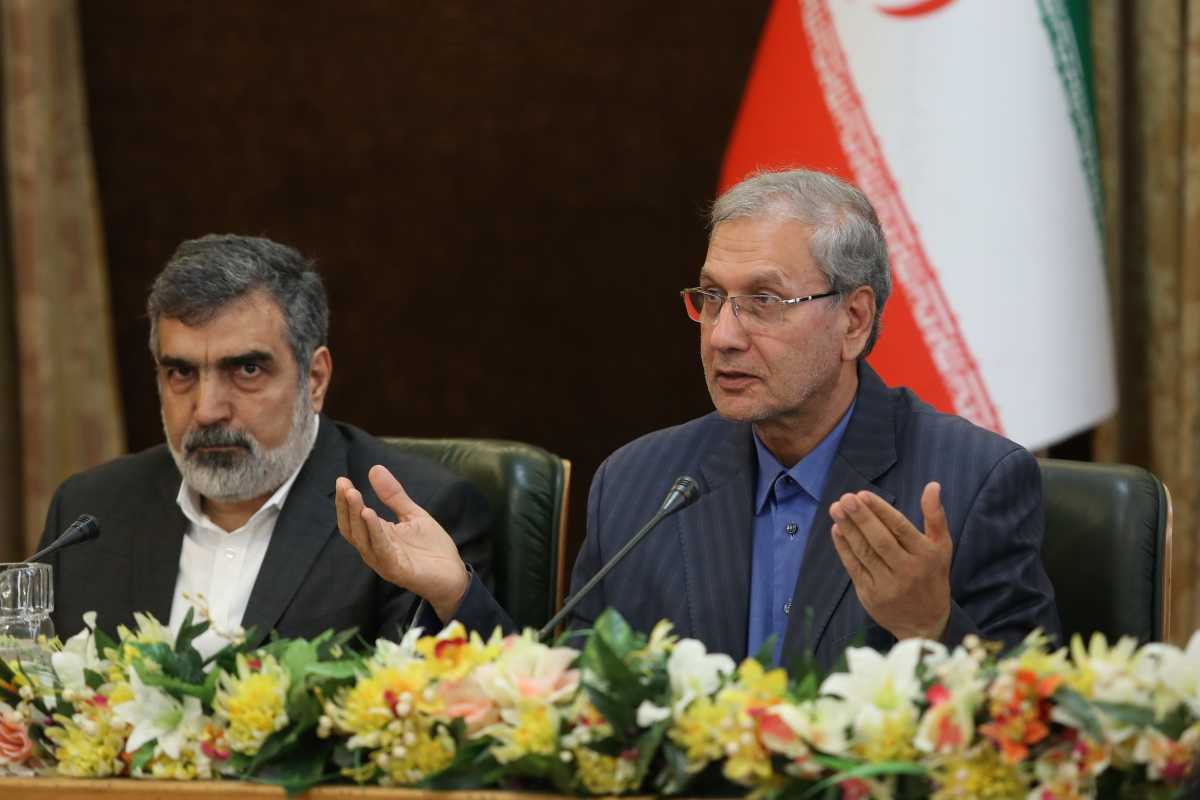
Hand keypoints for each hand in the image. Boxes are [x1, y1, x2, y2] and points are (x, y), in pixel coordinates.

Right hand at [335, 465, 469, 621]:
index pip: (353, 518)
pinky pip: (381, 550)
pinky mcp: (397, 570)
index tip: (342, 480)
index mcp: (377, 536)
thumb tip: (374, 468)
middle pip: (352, 529)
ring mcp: (384, 561)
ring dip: (356, 517)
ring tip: (353, 495)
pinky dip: (374, 532)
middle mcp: (375, 550)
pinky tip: (370, 514)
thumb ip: (394, 496)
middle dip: (346, 506)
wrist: (453, 575)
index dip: (345, 501)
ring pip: (362, 539)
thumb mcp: (412, 515)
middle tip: (344, 485)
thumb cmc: (432, 548)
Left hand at [828, 482, 951, 640]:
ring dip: (848, 529)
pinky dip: (844, 548)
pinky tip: (837, 530)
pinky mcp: (870, 595)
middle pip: (880, 540)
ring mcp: (888, 584)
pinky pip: (854, 567)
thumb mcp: (941, 547)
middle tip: (845, 498)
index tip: (863, 494)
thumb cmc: (932, 576)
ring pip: (864, 553)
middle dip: (861, 518)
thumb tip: (932, 485)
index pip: (900, 528)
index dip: (881, 511)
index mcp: (926, 556)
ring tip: (836, 509)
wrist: (924, 623)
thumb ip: (935, 516)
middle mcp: (907, 570)